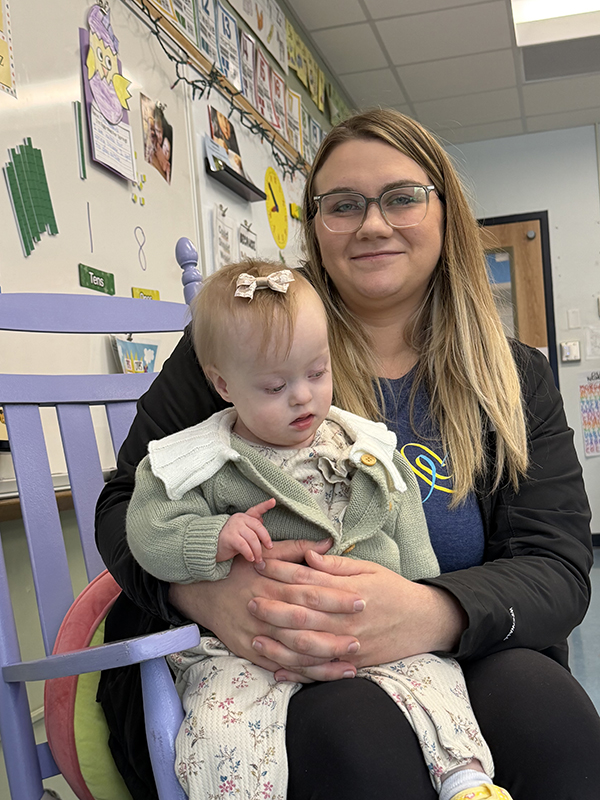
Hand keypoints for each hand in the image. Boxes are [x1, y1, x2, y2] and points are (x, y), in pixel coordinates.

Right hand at [168, 538, 363, 678]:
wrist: (203, 591)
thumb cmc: (241, 569)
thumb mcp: (266, 553)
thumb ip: (297, 549)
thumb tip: (327, 543)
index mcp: (273, 584)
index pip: (309, 592)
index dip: (335, 597)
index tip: (360, 601)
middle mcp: (266, 611)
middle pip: (304, 625)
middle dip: (333, 634)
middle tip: (360, 638)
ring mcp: (257, 634)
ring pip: (292, 652)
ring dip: (322, 660)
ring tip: (349, 665)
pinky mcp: (250, 651)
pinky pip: (278, 666)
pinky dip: (300, 674)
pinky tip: (323, 676)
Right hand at [216, 498, 275, 564]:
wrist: (210, 546)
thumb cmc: (229, 539)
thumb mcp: (242, 531)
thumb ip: (251, 526)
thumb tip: (262, 520)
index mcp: (244, 517)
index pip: (256, 510)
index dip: (265, 505)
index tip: (273, 501)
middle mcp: (239, 519)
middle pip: (258, 528)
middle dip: (266, 539)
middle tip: (269, 548)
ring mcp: (234, 527)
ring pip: (252, 538)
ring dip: (257, 551)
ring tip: (258, 559)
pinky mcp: (229, 537)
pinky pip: (244, 546)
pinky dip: (249, 553)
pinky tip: (250, 558)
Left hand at [249, 551, 466, 682]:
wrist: (424, 621)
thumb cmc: (393, 589)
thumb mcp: (369, 568)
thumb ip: (336, 565)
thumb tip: (307, 554)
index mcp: (350, 592)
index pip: (309, 581)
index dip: (282, 572)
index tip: (261, 564)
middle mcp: (348, 620)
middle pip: (303, 615)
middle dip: (274, 608)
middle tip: (250, 601)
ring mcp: (350, 644)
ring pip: (308, 647)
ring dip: (279, 643)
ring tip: (256, 635)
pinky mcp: (353, 663)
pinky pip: (321, 672)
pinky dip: (298, 673)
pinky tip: (277, 669)